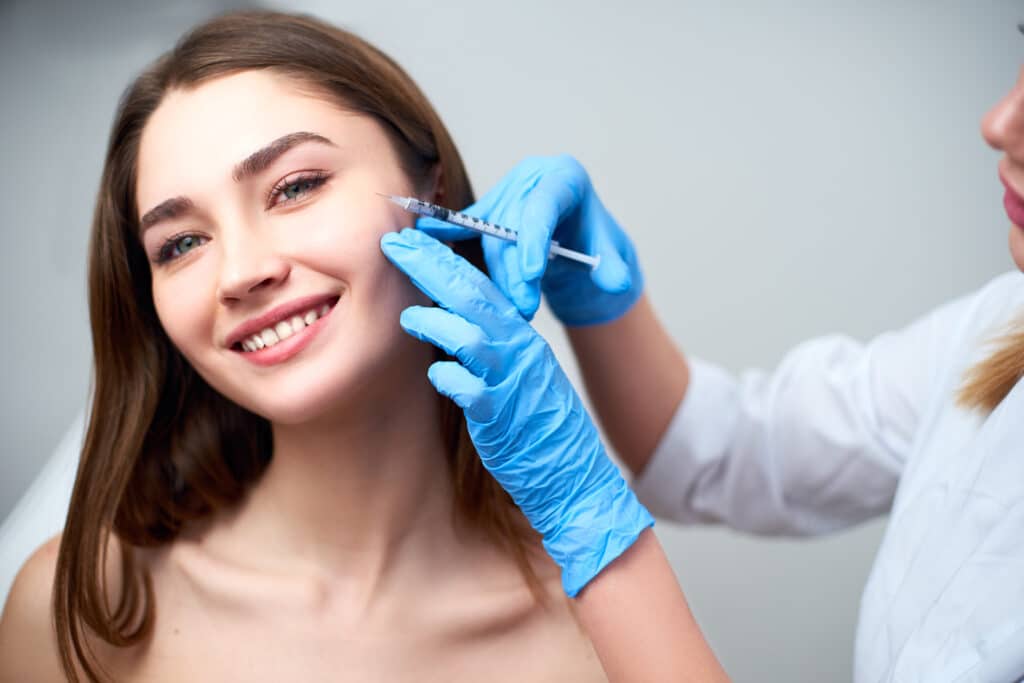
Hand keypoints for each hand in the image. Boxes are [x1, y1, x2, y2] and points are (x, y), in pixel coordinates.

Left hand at [380, 228, 653, 596]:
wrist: (573, 474)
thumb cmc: (538, 426)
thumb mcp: (519, 374)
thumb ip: (490, 346)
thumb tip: (451, 320)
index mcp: (520, 338)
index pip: (480, 285)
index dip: (442, 260)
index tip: (410, 241)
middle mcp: (517, 351)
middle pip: (472, 297)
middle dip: (431, 268)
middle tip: (396, 245)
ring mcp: (510, 383)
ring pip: (471, 337)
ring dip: (435, 322)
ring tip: (408, 318)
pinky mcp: (500, 418)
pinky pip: (471, 390)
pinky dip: (450, 377)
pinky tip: (437, 373)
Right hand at [416, 155, 643, 325]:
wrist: (578, 236)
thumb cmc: (594, 242)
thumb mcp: (612, 255)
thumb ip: (617, 269)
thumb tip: (616, 282)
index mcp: (565, 177)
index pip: (544, 206)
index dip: (534, 239)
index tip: (531, 274)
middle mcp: (531, 177)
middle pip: (512, 226)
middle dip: (516, 270)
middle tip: (524, 308)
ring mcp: (506, 189)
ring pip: (490, 234)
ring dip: (497, 273)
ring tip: (510, 305)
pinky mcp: (488, 208)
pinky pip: (466, 222)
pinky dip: (447, 230)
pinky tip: (425, 234)